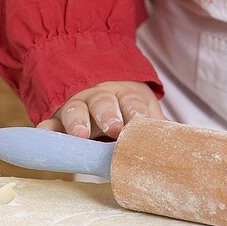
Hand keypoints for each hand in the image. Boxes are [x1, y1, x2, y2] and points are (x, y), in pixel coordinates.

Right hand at [37, 80, 164, 139]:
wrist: (99, 82)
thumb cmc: (127, 105)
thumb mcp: (143, 109)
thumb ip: (157, 125)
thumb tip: (183, 143)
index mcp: (125, 96)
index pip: (132, 101)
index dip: (136, 111)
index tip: (140, 120)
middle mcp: (100, 98)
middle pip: (104, 103)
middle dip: (108, 114)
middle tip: (114, 128)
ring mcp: (78, 106)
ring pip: (75, 109)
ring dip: (77, 121)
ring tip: (80, 135)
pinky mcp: (58, 118)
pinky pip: (50, 122)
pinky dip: (46, 129)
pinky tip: (43, 134)